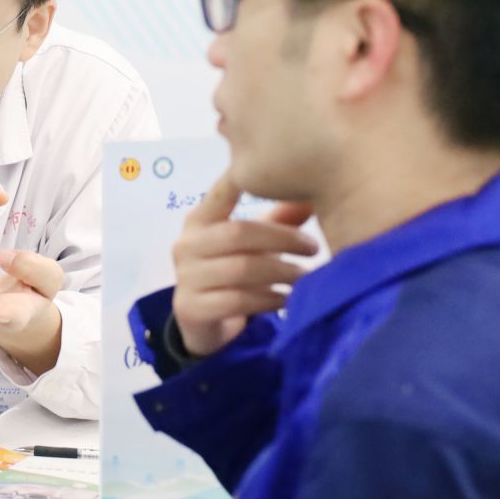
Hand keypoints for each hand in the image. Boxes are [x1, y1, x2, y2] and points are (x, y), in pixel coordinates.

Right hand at [170, 172, 317, 358]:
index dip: (245, 181)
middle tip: (313, 248)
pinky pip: (238, 300)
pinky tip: (287, 300)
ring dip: (281, 272)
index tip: (281, 176)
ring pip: (241, 269)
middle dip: (282, 239)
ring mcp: (186, 278)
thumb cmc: (233, 272)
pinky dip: (269, 299)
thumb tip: (313, 194)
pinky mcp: (191, 308)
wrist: (203, 323)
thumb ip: (279, 220)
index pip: (220, 193)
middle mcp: (186, 245)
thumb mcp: (255, 244)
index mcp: (198, 221)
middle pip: (238, 232)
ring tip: (305, 276)